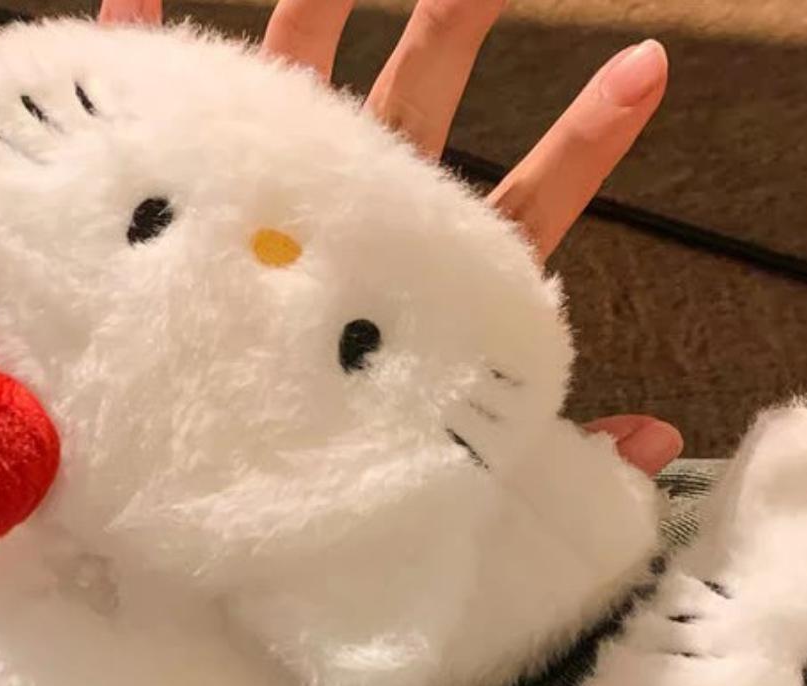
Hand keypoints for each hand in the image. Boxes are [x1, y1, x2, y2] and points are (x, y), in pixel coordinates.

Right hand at [100, 0, 680, 475]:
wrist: (232, 514)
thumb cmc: (359, 485)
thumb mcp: (477, 476)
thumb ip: (570, 456)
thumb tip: (664, 440)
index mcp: (436, 278)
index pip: (526, 206)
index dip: (584, 142)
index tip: (647, 67)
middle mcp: (365, 220)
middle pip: (420, 102)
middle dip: (453, 23)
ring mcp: (273, 200)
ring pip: (299, 78)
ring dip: (317, 4)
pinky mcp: (184, 203)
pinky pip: (163, 119)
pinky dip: (141, 52)